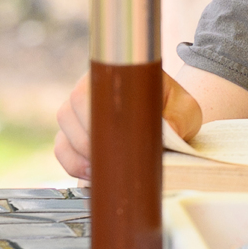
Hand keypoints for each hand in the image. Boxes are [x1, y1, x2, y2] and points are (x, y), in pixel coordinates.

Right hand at [52, 69, 204, 180]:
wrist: (170, 115)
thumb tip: (169, 132)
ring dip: (79, 154)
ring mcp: (79, 110)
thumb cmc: (174, 108)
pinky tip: (91, 173)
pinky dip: (72, 163)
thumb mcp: (185, 110)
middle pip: (69, 112)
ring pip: (64, 132)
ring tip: (102, 168)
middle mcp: (90, 89)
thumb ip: (179, 118)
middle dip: (86, 141)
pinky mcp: (75, 132)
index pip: (87, 91)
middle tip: (109, 159)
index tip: (110, 139)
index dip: (92, 118)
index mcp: (113, 75)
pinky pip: (62, 148)